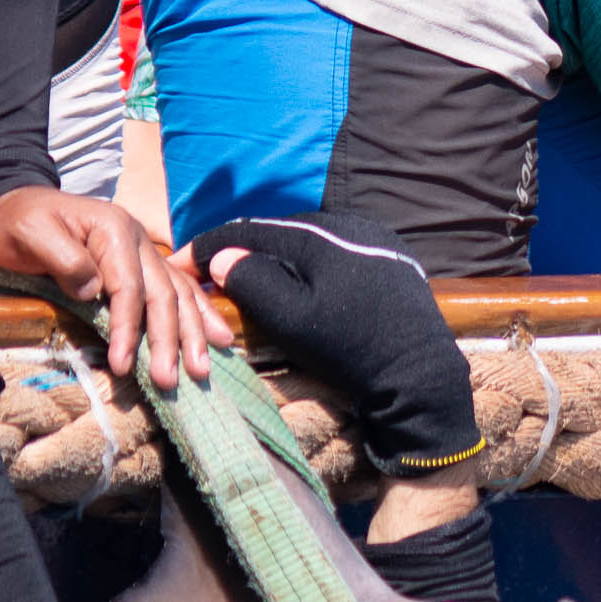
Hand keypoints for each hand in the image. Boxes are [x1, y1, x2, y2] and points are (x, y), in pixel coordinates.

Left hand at [0, 186, 227, 386]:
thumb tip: (94, 293)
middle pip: (163, 295)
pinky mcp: (145, 266)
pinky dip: (199, 315)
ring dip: (192, 335)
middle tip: (169, 380)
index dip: (129, 328)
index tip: (123, 365)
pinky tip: (218, 338)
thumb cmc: (15, 225)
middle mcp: (139, 240)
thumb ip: (63, 259)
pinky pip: (180, 290)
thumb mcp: (30, 234)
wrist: (11, 206)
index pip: (129, 287)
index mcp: (113, 230)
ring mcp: (146, 252)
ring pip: (179, 295)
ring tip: (200, 370)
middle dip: (168, 340)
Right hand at [184, 212, 483, 477]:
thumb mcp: (292, 320)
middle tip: (211, 276)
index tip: (180, 264)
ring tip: (249, 282)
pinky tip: (298, 288)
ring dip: (276, 259)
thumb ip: (253, 282)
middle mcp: (351, 225)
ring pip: (308, 243)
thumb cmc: (352, 350)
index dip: (210, 247)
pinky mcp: (390, 259)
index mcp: (322, 235)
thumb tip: (222, 257)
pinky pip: (335, 254)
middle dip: (242, 251)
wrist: (420, 375)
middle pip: (279, 233)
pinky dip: (308, 267)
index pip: (251, 231)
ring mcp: (375, 240)